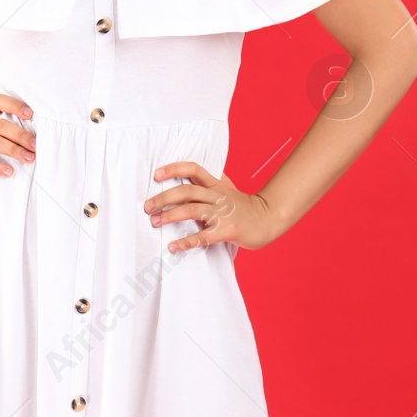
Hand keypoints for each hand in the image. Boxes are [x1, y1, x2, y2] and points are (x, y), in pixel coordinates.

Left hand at [143, 161, 285, 253]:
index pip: (193, 169)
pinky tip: (173, 247)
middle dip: (163, 198)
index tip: (156, 174)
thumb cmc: (245, 206)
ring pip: (192, 210)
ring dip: (170, 216)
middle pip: (186, 191)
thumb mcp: (228, 189)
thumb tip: (188, 177)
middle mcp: (218, 195)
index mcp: (217, 184)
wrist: (269, 218)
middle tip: (147, 207)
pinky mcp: (227, 230)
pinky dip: (186, 241)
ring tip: (154, 222)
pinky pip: (203, 236)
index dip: (174, 169)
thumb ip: (210, 184)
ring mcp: (223, 213)